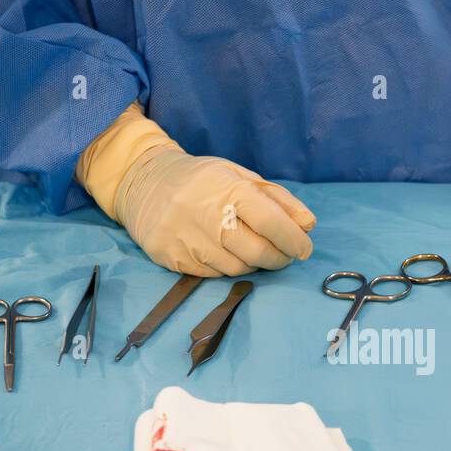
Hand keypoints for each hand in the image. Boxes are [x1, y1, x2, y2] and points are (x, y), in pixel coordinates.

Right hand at [115, 146, 315, 276]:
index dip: (293, 241)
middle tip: (284, 255)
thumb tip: (308, 224)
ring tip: (252, 249)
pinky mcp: (172, 258)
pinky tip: (225, 253)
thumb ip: (277, 199)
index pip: (271, 223)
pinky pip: (213, 275)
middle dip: (279, 258)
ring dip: (253, 264)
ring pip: (237, 269)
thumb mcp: (239, 176)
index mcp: (228, 190)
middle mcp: (206, 217)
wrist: (143, 182)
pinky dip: (227, 268)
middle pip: (257, 253)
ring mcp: (187, 241)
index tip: (304, 248)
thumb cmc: (200, 179)